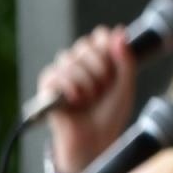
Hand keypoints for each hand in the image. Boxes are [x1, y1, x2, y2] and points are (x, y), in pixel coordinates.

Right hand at [37, 25, 137, 172]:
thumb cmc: (110, 115)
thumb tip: (119, 32)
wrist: (95, 140)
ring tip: (90, 98)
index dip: (107, 45)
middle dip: (100, 67)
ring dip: (87, 81)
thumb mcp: (125, 87)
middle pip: (85, 45)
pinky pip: (56, 75)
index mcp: (99, 61)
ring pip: (70, 59)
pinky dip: (70, 88)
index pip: (99, 36)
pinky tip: (76, 100)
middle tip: (104, 87)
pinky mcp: (47, 87)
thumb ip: (125, 60)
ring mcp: (62, 74)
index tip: (114, 62)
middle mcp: (79, 64)